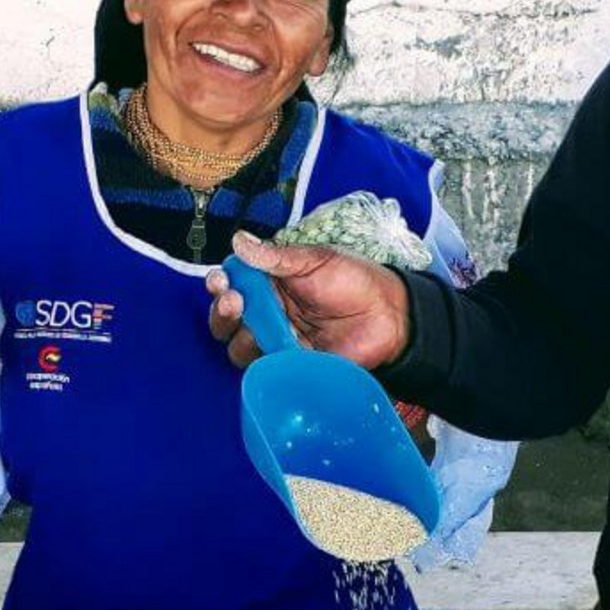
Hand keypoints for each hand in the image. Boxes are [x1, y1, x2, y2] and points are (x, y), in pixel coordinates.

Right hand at [204, 231, 412, 370]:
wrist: (390, 315)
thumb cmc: (356, 281)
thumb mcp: (315, 260)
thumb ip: (276, 257)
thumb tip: (239, 241)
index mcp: (271, 283)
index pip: (232, 284)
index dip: (220, 284)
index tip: (221, 281)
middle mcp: (269, 312)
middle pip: (228, 319)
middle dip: (223, 312)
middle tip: (235, 302)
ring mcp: (279, 339)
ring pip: (240, 346)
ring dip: (239, 337)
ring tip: (253, 327)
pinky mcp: (293, 364)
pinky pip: (267, 368)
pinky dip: (263, 361)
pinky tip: (272, 348)